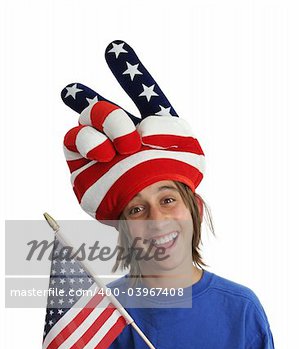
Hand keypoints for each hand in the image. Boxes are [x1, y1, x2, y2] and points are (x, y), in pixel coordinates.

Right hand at [61, 40, 203, 223]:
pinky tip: (103, 154)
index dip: (128, 69)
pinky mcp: (83, 169)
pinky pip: (70, 143)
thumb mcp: (190, 153)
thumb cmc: (175, 186)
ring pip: (84, 122)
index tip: (115, 48)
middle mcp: (122, 134)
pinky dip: (85, 142)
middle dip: (97, 104)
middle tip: (124, 134)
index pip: (140, 91)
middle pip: (100, 107)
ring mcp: (100, 151)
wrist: (157, 219)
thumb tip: (142, 124)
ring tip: (117, 152)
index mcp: (149, 124)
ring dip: (100, 128)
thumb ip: (169, 129)